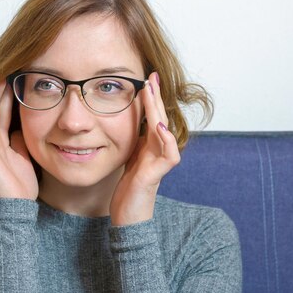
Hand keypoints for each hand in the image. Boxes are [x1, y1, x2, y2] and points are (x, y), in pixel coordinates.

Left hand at [109, 72, 180, 225]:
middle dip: (156, 97)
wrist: (129, 216)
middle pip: (160, 118)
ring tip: (152, 92)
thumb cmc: (129, 190)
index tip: (146, 79)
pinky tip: (161, 127)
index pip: (152, 117)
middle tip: (152, 76)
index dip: (150, 99)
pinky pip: (168, 155)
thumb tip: (124, 123)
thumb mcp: (128, 159)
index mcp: (149, 146)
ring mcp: (159, 162)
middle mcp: (157, 151)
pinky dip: (166, 140)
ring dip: (158, 111)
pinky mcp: (156, 175)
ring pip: (163, 131)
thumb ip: (131, 142)